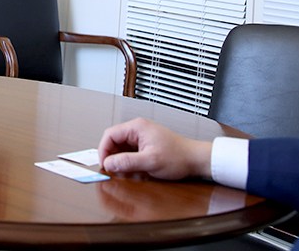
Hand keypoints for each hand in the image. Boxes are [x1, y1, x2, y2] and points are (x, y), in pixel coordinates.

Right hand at [97, 118, 212, 180]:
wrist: (195, 159)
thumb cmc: (177, 158)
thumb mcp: (150, 162)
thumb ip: (127, 162)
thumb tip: (108, 164)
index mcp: (137, 127)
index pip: (110, 134)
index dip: (104, 150)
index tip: (105, 165)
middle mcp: (138, 129)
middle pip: (114, 140)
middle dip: (110, 155)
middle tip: (111, 170)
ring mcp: (142, 136)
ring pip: (121, 146)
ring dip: (119, 158)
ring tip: (122, 171)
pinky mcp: (145, 144)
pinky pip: (129, 150)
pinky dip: (126, 160)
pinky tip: (131, 169)